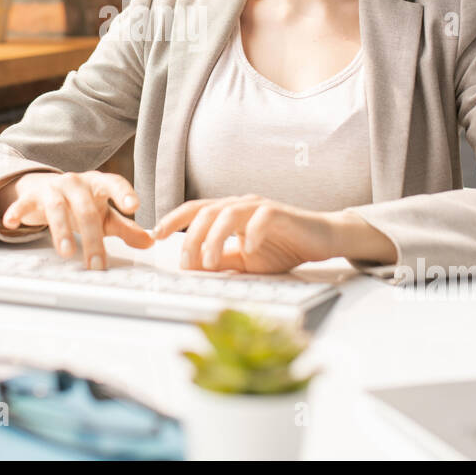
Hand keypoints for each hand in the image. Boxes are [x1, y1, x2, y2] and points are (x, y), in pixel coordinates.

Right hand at [1, 171, 152, 269]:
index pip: (113, 184)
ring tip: (66, 253)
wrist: (44, 187)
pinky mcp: (32, 196)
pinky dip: (17, 211)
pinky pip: (24, 203)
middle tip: (97, 263)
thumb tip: (150, 241)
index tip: (133, 207)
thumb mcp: (104, 214)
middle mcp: (76, 183)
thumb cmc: (80, 202)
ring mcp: (53, 188)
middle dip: (92, 237)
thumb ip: (126, 228)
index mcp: (97, 184)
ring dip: (61, 230)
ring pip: (57, 208)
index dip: (123, 194)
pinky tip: (12, 223)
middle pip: (85, 208)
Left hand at [150, 194, 339, 273]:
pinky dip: (251, 233)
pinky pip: (260, 217)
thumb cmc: (282, 247)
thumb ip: (222, 262)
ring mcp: (259, 206)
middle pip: (205, 212)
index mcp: (228, 213)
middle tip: (187, 262)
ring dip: (215, 239)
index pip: (195, 210)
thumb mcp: (245, 261)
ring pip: (227, 213)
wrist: (319, 241)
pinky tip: (248, 249)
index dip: (174, 219)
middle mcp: (240, 205)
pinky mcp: (280, 212)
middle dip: (191, 237)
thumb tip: (195, 269)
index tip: (157, 234)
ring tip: (210, 262)